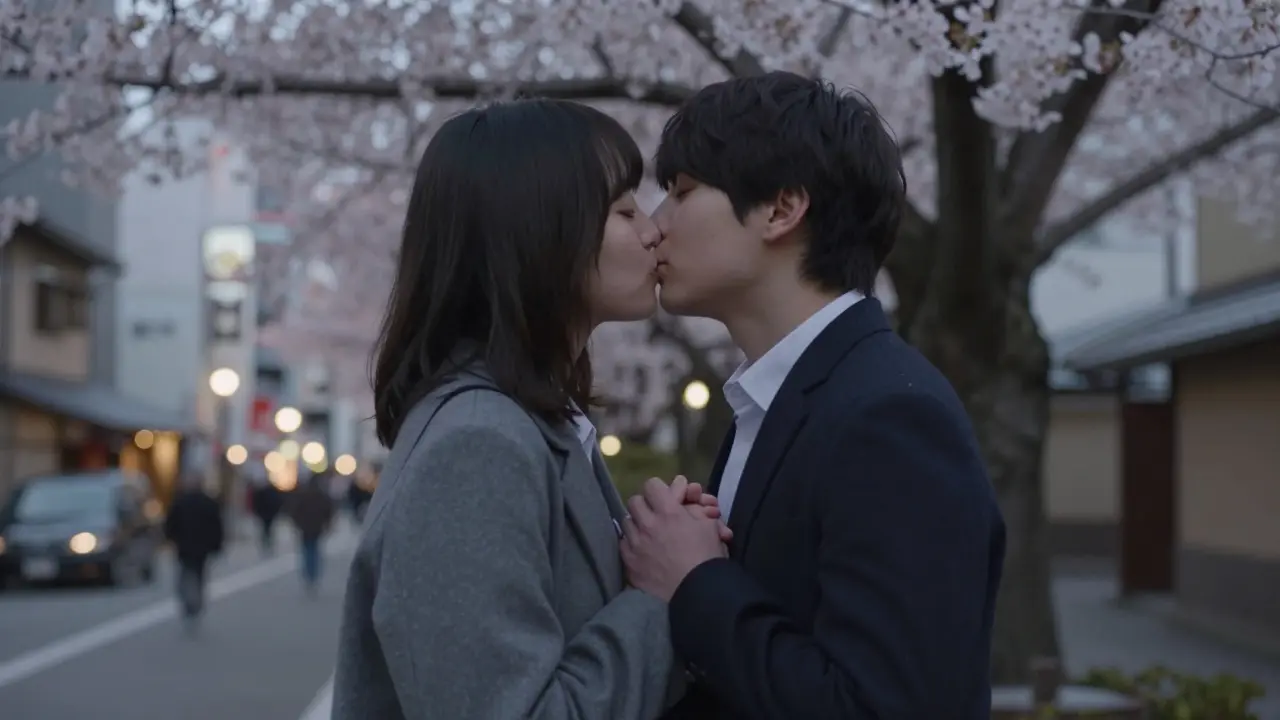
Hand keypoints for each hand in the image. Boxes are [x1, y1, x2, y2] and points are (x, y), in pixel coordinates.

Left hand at [621, 477, 727, 601]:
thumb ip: (694, 508)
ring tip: (649, 532)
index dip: (661, 489)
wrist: (698, 594)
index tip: (668, 498)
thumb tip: (684, 493)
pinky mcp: (629, 563)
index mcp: (668, 512)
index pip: (652, 485)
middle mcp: (647, 525)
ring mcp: (635, 545)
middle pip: (635, 501)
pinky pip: (622, 544)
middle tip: (658, 514)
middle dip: (647, 505)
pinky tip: (642, 550)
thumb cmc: (707, 558)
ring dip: (638, 523)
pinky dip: (631, 543)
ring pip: (626, 521)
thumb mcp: (708, 527)